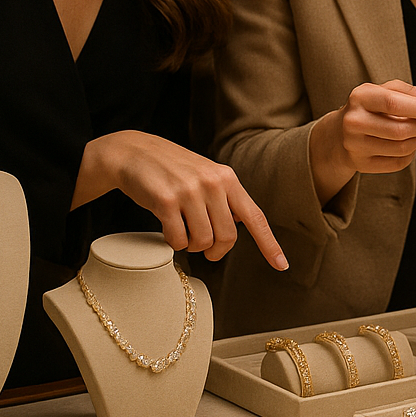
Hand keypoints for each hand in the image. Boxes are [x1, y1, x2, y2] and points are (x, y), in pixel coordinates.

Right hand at [83, 131, 286, 269]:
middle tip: (206, 250)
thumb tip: (240, 223)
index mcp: (228, 178)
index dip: (269, 244)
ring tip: (183, 232)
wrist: (133, 152)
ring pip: (202, 241)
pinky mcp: (166, 201)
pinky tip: (167, 229)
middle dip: (216, 250)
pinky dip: (173, 242)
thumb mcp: (206, 174)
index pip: (255, 216)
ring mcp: (189, 191)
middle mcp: (213, 183)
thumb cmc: (172, 169)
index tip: (282, 265)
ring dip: (192, 245)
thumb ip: (225, 197)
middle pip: (227, 237)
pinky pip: (178, 239)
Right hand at [328, 79, 415, 174]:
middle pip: (400, 130)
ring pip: (401, 148)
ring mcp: (355, 145)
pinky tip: (410, 143)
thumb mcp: (387, 90)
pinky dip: (411, 153)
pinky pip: (397, 163)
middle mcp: (354, 121)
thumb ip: (414, 93)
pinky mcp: (360, 164)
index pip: (395, 103)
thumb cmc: (371, 107)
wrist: (339, 131)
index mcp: (360, 96)